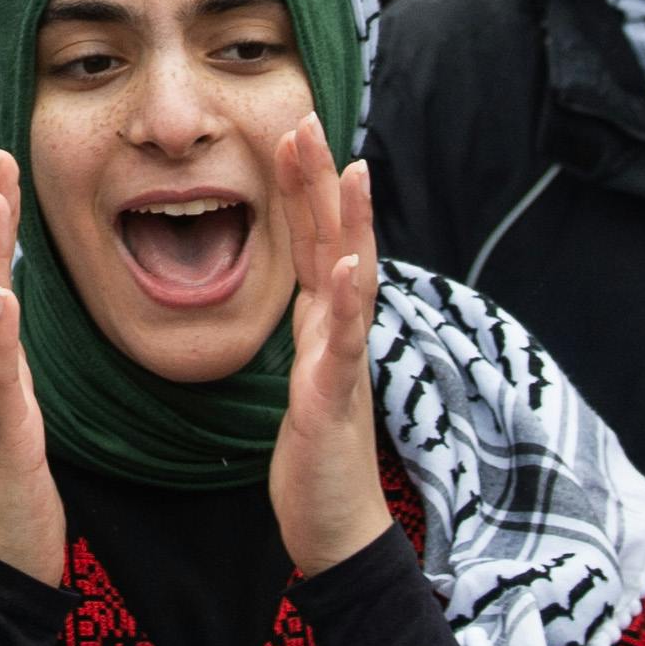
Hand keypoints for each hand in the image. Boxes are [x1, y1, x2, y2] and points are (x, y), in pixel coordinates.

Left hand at [264, 117, 390, 575]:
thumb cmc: (315, 456)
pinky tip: (347, 266)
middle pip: (336, 240)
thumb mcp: (304, 373)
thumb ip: (310, 326)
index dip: (305, 186)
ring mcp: (344, 362)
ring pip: (352, 279)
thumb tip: (310, 281)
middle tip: (310, 116)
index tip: (292, 128)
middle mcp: (340, 331)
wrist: (333, 529)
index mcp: (323, 323)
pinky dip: (348, 302)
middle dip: (323, 180)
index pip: (315, 239)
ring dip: (352, 223)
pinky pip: (344, 345)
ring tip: (351, 170)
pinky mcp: (336, 399)